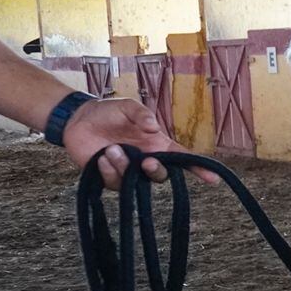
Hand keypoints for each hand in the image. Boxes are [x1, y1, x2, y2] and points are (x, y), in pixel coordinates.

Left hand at [61, 98, 218, 190]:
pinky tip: (101, 157)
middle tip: (145, 161)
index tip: (213, 178)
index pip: (182, 159)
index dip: (199, 168)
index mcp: (157, 144)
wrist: (78, 120)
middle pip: (161, 176)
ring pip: (137, 181)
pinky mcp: (109, 178)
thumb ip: (141, 114)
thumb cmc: (108, 112)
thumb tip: (154, 128)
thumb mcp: (127, 106)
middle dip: (155, 171)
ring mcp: (128, 171)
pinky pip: (116, 183)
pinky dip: (109, 171)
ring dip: (124, 166)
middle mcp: (145, 160)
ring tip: (110, 149)